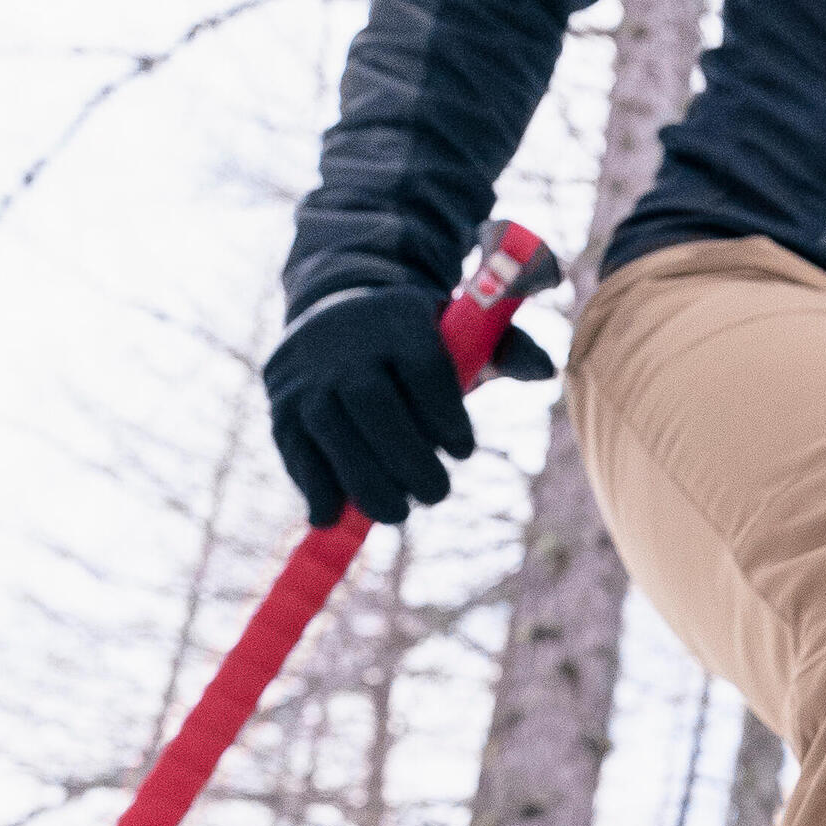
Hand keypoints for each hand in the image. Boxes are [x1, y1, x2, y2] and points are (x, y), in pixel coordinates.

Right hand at [264, 286, 553, 528]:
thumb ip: (506, 351)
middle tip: (436, 495)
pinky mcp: (280, 401)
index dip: (446, 416)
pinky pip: (294, 448)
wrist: (338, 308)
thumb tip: (545, 370)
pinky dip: (313, 485)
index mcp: (399, 318)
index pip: (424, 369)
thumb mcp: (461, 333)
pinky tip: (332, 516)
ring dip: (363, 482)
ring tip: (396, 513)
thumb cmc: (417, 337)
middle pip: (373, 405)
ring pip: (330, 431)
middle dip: (407, 459)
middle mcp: (345, 341)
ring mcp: (306, 372)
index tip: (465, 452)